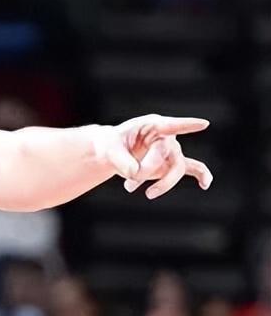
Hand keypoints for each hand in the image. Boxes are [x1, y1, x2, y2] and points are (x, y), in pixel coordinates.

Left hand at [98, 115, 212, 198]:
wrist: (115, 153)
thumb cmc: (114, 145)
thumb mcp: (111, 149)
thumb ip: (122, 161)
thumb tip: (135, 174)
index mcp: (152, 125)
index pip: (170, 125)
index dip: (186, 125)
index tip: (203, 124)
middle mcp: (166, 137)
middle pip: (166, 155)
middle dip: (147, 170)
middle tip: (128, 184)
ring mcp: (171, 151)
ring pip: (176, 168)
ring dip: (161, 184)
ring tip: (139, 192)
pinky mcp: (172, 164)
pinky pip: (194, 168)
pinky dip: (202, 175)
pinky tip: (205, 184)